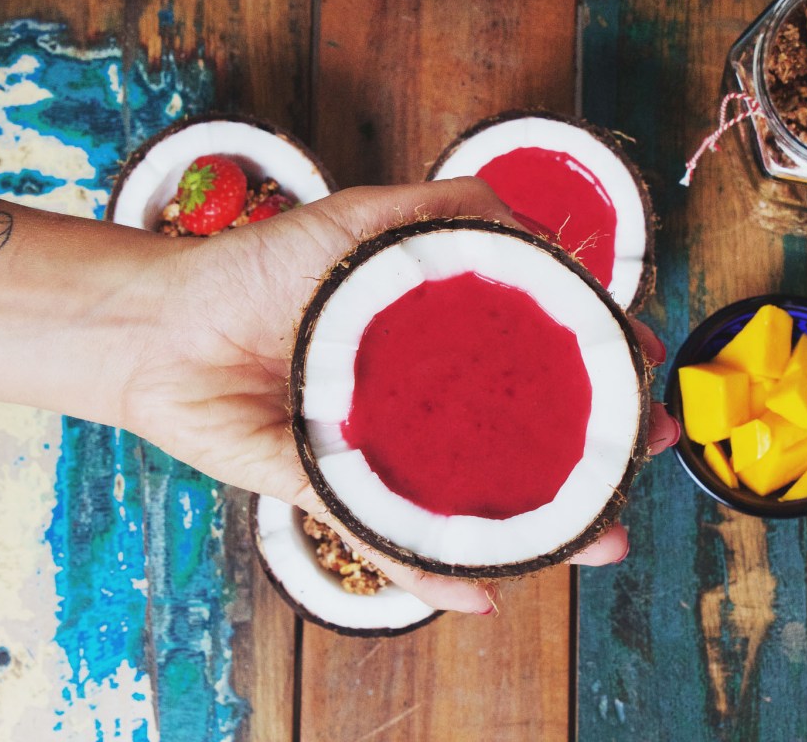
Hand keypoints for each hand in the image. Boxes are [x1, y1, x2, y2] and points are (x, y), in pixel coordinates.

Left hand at [121, 178, 680, 611]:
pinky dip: (432, 570)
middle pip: (517, 436)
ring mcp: (380, 450)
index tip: (643, 374)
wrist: (163, 327)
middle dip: (590, 457)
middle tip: (638, 463)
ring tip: (596, 541)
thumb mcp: (364, 221)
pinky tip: (480, 593)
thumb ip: (447, 214)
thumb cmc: (258, 267)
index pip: (530, 356)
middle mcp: (419, 399)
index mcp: (434, 340)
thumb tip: (538, 228)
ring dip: (539, 529)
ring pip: (470, 498)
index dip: (592, 366)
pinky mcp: (332, 491)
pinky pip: (387, 538)